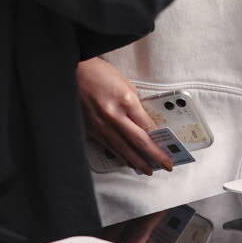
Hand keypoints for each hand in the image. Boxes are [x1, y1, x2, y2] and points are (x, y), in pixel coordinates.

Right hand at [77, 57, 172, 175]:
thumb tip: (143, 121)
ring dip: (137, 161)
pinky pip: (109, 146)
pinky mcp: (91, 129)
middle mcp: (114, 115)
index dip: (159, 141)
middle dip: (154, 156)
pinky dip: (120, 156)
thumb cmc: (99, 74)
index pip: (148, 126)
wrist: (73, 73)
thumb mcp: (125, 84)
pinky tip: (127, 161)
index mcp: (126, 101)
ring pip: (123, 148)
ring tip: (148, 169)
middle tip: (165, 165)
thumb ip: (134, 104)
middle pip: (139, 141)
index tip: (167, 149)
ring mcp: (101, 124)